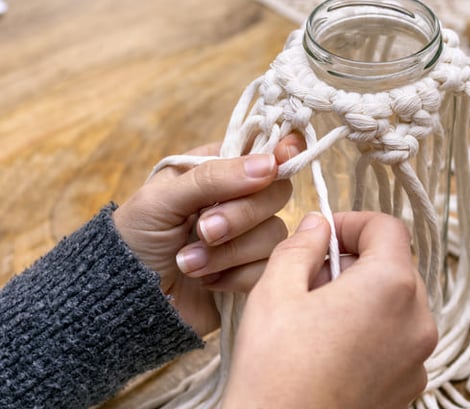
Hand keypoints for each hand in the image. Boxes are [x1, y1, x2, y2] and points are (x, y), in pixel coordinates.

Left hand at [112, 136, 304, 335]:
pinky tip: (208, 281)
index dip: (281, 152)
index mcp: (218, 169)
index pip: (264, 151)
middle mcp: (240, 199)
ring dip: (229, 252)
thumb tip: (270, 164)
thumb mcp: (161, 200)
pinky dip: (236, 277)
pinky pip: (270, 268)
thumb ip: (214, 178)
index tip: (277, 162)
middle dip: (240, 216)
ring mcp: (249, 238)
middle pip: (276, 193)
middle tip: (203, 231)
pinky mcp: (253, 273)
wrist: (125, 301)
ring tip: (188, 264)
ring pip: (274, 234)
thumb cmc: (133, 240)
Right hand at [224, 212, 437, 408]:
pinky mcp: (409, 387)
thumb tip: (318, 225)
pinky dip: (372, 333)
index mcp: (391, 286)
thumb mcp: (275, 291)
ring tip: (318, 319)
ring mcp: (418, 359)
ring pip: (397, 305)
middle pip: (396, 267)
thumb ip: (302, 246)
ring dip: (363, 298)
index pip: (388, 228)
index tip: (324, 236)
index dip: (353, 223)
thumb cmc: (275, 371)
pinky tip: (331, 350)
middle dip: (355, 262)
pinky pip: (397, 342)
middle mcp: (418, 321)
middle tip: (311, 280)